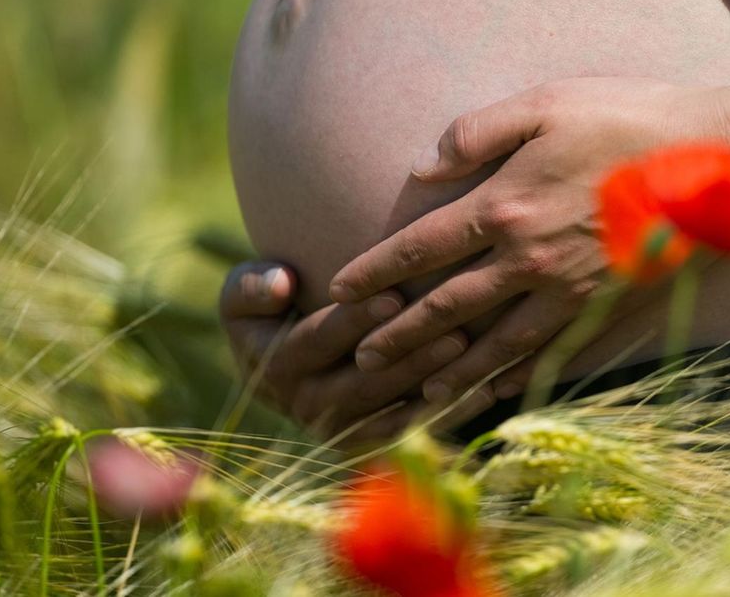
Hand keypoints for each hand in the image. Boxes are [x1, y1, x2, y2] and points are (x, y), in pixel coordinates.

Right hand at [219, 261, 496, 443]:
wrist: (287, 357)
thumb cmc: (270, 308)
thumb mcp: (245, 294)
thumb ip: (252, 286)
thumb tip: (280, 284)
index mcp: (273, 368)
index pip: (318, 340)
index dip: (354, 319)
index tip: (394, 295)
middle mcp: (306, 407)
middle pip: (363, 381)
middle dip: (408, 356)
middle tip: (452, 329)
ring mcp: (341, 431)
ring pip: (393, 410)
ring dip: (433, 384)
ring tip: (470, 351)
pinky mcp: (370, 446)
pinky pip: (414, 432)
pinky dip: (449, 413)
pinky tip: (485, 388)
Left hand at [327, 77, 729, 402]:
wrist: (717, 165)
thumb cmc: (631, 120)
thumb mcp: (547, 102)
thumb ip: (477, 131)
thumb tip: (422, 166)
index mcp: (504, 205)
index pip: (420, 249)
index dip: (376, 272)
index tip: (341, 290)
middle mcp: (526, 260)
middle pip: (446, 309)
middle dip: (399, 336)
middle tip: (362, 358)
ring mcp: (568, 293)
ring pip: (493, 346)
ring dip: (450, 372)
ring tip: (418, 393)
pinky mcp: (605, 311)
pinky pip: (551, 356)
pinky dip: (518, 379)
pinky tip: (498, 393)